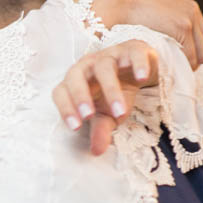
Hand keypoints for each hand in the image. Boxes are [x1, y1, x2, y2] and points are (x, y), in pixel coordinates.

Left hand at [53, 40, 158, 155]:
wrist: (138, 68)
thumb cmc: (114, 91)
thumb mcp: (107, 114)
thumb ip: (100, 130)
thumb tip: (96, 152)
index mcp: (74, 82)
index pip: (60, 92)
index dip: (65, 108)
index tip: (75, 127)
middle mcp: (86, 66)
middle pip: (75, 76)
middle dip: (81, 96)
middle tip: (89, 116)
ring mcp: (109, 55)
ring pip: (104, 67)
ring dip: (111, 89)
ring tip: (121, 112)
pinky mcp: (132, 49)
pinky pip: (133, 54)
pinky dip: (137, 65)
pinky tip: (141, 79)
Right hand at [92, 0, 202, 69]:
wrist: (117, 1)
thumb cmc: (126, 14)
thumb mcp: (153, 19)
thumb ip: (166, 29)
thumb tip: (170, 47)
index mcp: (189, 10)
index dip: (196, 54)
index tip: (178, 60)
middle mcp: (194, 14)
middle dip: (194, 61)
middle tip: (173, 66)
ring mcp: (190, 19)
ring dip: (187, 64)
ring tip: (168, 67)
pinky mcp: (182, 25)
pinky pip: (191, 56)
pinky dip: (179, 65)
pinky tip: (164, 64)